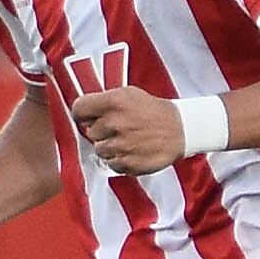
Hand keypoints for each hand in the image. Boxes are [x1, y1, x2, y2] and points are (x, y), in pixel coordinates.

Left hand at [70, 86, 185, 175]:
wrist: (180, 130)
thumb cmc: (152, 111)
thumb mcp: (129, 94)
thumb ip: (103, 101)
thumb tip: (83, 113)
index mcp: (114, 102)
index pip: (79, 109)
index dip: (83, 115)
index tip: (89, 118)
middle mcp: (115, 123)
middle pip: (89, 132)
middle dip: (101, 132)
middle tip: (119, 129)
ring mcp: (121, 145)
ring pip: (99, 150)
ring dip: (109, 147)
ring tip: (127, 141)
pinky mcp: (128, 163)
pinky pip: (111, 164)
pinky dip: (119, 160)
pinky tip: (132, 151)